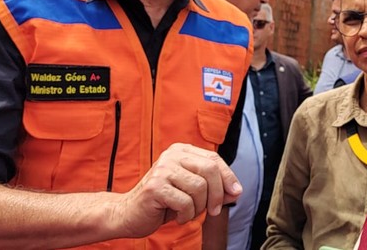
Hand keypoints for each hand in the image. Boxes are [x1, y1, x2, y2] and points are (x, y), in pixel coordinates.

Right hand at [112, 143, 241, 237]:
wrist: (130, 213)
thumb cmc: (164, 202)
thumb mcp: (193, 192)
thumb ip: (215, 189)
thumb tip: (237, 191)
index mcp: (181, 151)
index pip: (214, 159)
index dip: (228, 176)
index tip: (236, 192)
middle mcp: (171, 155)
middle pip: (209, 169)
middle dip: (217, 194)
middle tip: (214, 211)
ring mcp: (162, 169)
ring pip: (199, 188)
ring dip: (198, 207)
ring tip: (187, 212)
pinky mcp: (155, 187)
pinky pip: (185, 202)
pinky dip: (186, 215)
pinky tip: (176, 216)